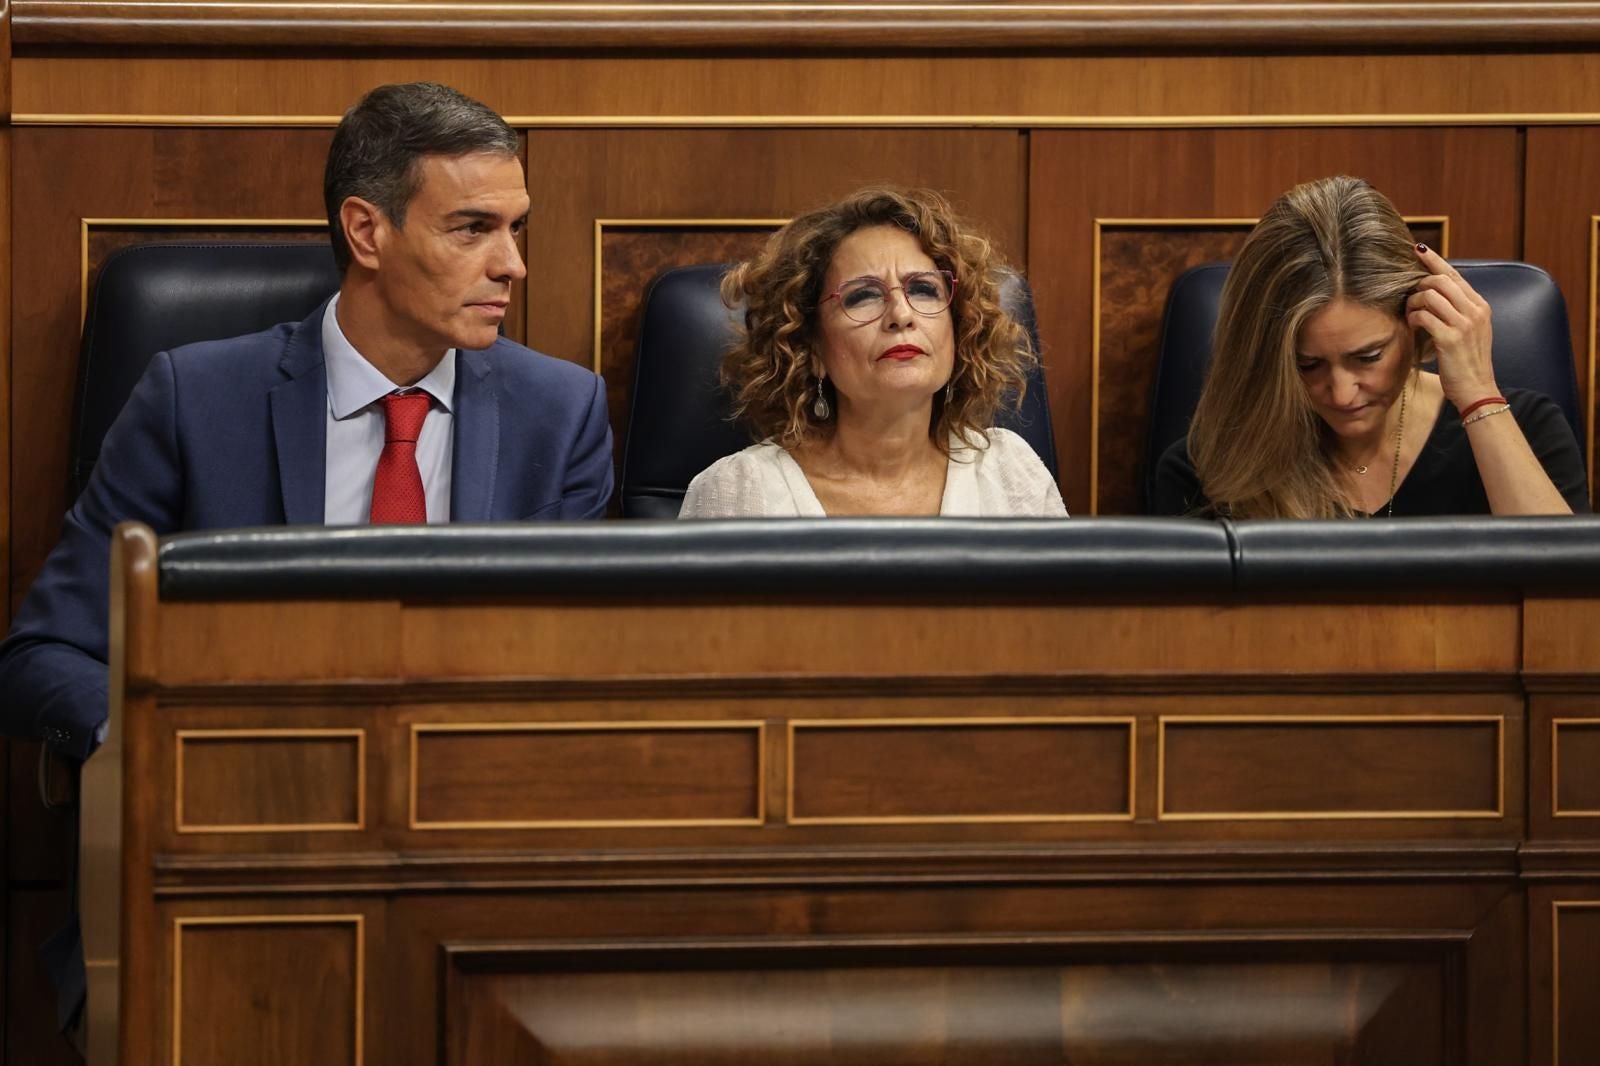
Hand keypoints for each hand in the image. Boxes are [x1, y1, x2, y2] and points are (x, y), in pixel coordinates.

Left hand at [1405, 244, 1499, 411]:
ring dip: (1413, 303)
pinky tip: (1411, 325)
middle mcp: (1476, 311)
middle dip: (1418, 285)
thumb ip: (1457, 310)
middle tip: (1409, 298)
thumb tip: (1432, 291)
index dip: (1434, 261)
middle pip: (1440, 280)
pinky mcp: (1450, 338)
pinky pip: (1423, 316)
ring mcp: (1465, 324)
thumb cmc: (1466, 362)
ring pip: (1430, 295)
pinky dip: (1412, 318)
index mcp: (1481, 306)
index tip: (1418, 250)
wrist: (1477, 389)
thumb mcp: (1469, 331)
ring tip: (1410, 315)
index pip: (1455, 275)